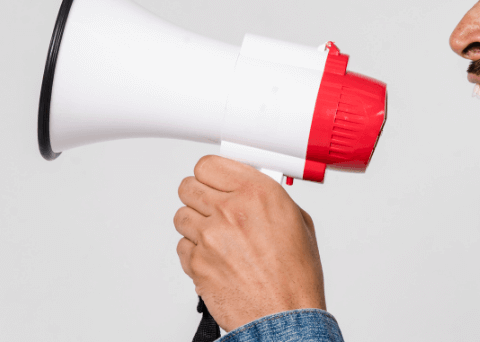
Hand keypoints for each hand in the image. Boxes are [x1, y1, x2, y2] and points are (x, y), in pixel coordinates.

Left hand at [174, 155, 325, 331]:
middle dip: (200, 196)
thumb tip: (251, 190)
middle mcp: (230, 211)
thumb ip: (270, 199)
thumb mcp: (298, 223)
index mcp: (258, 193)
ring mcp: (209, 237)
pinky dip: (194, 251)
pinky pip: (182, 246)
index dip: (211, 174)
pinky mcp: (197, 262)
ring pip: (181, 215)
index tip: (215, 180)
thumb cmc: (295, 277)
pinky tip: (215, 257)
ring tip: (216, 237)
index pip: (209, 164)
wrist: (286, 315)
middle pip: (189, 186)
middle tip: (213, 207)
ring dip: (195, 224)